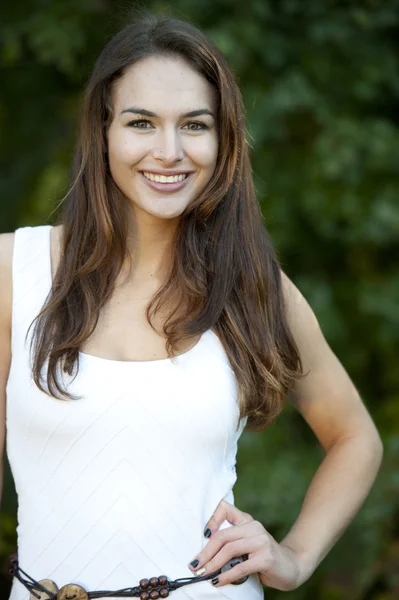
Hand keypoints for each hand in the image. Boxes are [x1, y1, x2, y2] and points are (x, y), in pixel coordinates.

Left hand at [188, 500, 306, 590]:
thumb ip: (232, 542)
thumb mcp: (247, 544)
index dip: (211, 518)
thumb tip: (203, 555)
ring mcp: (261, 541)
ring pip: (229, 550)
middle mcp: (254, 527)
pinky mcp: (266, 558)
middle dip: (206, 552)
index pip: (225, 508)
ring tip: (203, 574)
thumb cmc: (263, 557)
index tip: (202, 535)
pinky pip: (240, 567)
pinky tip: (217, 581)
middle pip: (222, 536)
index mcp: (247, 520)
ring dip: (212, 564)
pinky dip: (226, 575)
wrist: (292, 566)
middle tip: (194, 565)